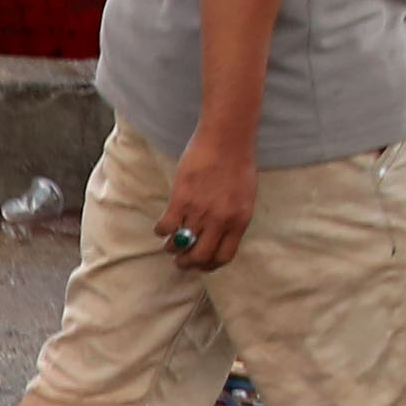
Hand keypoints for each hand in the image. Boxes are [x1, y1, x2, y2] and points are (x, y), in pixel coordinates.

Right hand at [161, 136, 252, 273]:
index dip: (209, 266)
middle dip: (187, 263)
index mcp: (239, 221)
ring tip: (169, 244)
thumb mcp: (245, 198)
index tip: (200, 264)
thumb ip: (233, 219)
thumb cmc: (238, 164)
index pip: (223, 257)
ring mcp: (200, 211)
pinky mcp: (181, 199)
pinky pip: (166, 226)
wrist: (227, 139)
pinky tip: (161, 227)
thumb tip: (217, 236)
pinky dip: (161, 231)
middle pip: (200, 257)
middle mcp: (220, 221)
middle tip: (180, 261)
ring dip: (172, 248)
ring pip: (180, 244)